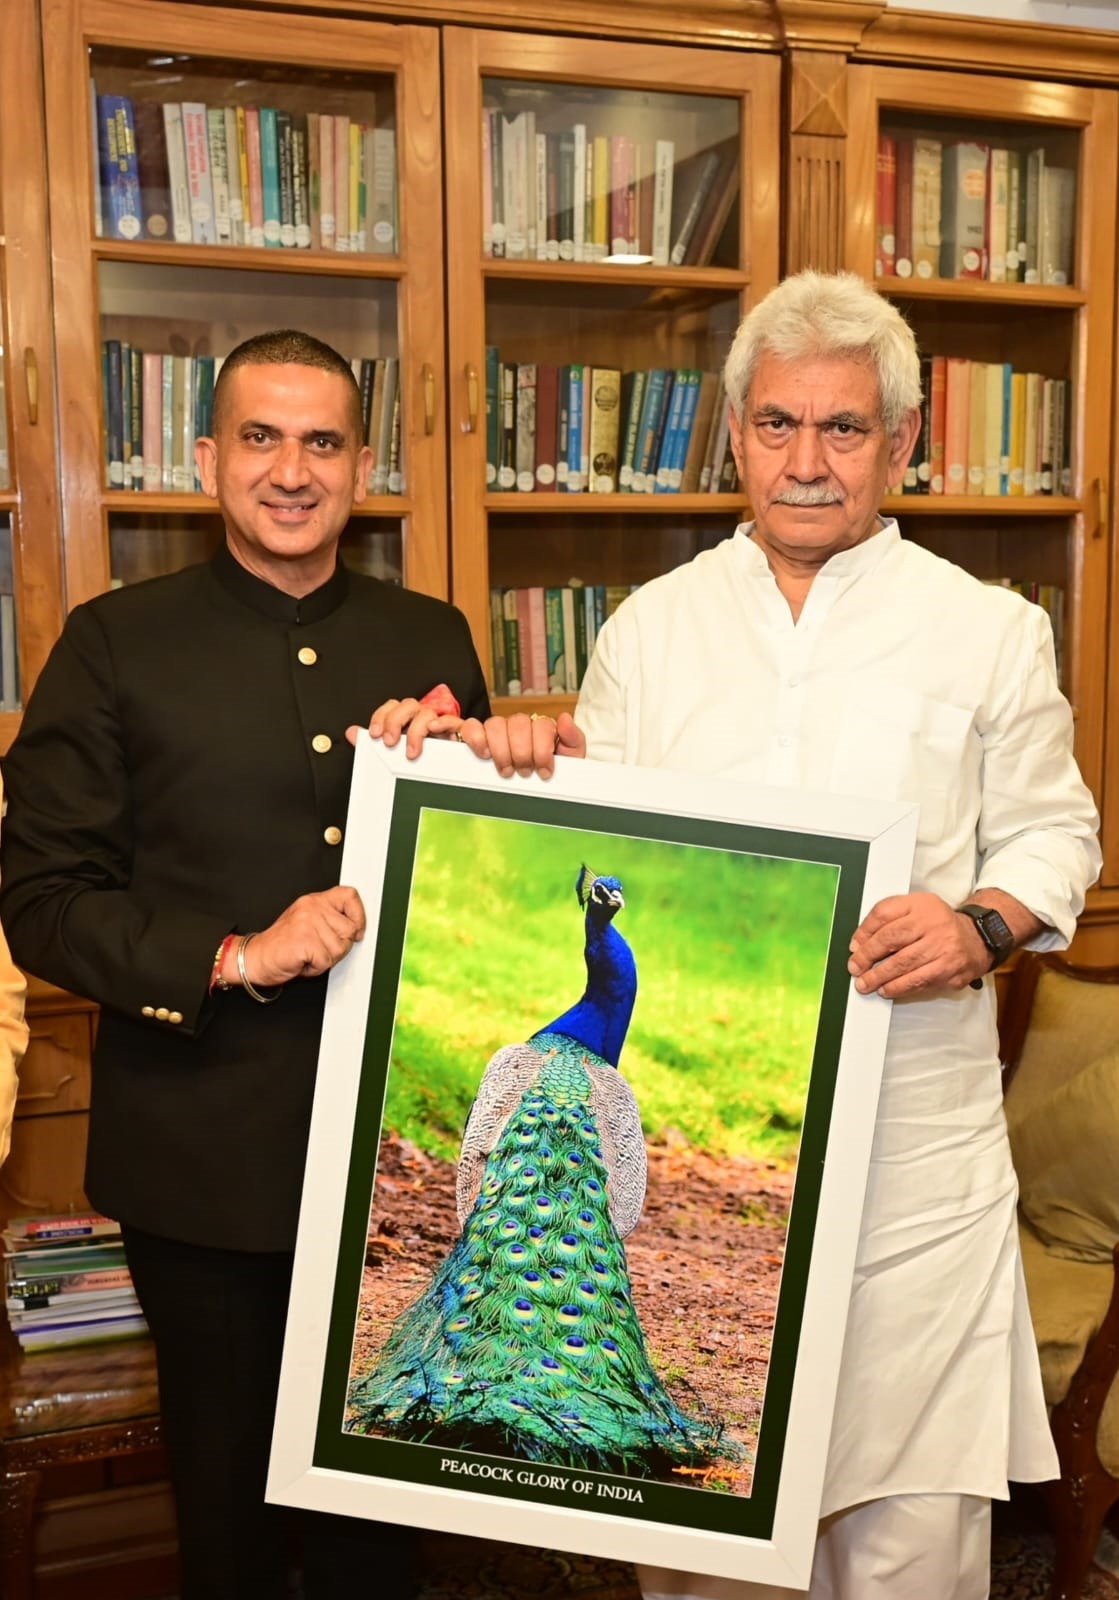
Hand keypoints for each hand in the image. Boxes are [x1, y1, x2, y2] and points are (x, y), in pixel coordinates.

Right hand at [241, 887, 365, 984]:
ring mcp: (309, 922)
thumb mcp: (307, 923)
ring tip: (308, 955)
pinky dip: (316, 968)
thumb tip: (356, 927)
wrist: (255, 958)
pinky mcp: (305, 940)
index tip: (357, 930)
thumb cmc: (281, 945)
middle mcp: (312, 907)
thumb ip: (329, 919)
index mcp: (314, 901)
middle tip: (319, 949)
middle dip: (339, 947)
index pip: (349, 896)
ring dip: (326, 959)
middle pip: (350, 929)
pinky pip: (326, 961)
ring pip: (340, 948)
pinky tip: (303, 961)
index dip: (359, 915)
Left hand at [346, 698, 463, 757]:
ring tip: (412, 751)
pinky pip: (458, 722)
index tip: (374, 734)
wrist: (452, 782)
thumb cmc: (423, 767)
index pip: (394, 708)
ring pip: (429, 712)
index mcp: (409, 723)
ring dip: (417, 729)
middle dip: (396, 721)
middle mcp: (426, 720)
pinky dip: (450, 726)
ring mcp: (445, 726)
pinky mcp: (461, 734)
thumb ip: (374, 745)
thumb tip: (351, 733)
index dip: (382, 717)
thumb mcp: (394, 758)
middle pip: (409, 705)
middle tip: (390, 742)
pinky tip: (437, 734)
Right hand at [458, 710, 585, 778]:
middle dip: (522, 752)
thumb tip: (565, 718)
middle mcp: (520, 725)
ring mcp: (499, 729)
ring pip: (495, 724)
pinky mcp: (478, 736)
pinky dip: (476, 738)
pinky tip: (484, 755)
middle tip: (525, 772)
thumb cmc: (553, 773)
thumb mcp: (571, 759)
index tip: (544, 771)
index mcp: (543, 728)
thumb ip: (573, 738)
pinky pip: (471, 727)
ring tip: (507, 771)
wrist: (541, 790)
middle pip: (518, 723)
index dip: (542, 749)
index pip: (541, 724)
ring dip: (501, 750)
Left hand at [847, 891, 988, 998]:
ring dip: (880, 976)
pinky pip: (919, 981)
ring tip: (865, 983)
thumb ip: (888, 918)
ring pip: (904, 963)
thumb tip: (860, 942)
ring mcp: (943, 947)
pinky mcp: (949, 969)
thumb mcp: (915, 909)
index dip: (865, 931)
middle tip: (855, 968)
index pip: (885, 913)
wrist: (977, 938)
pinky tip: (887, 989)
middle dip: (868, 956)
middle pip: (892, 938)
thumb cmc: (938, 924)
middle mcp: (933, 923)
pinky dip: (899, 987)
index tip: (854, 946)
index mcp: (921, 905)